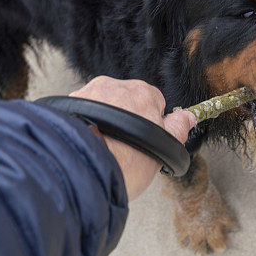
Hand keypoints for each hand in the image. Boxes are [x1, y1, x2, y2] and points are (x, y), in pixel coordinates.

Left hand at [69, 76, 195, 199]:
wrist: (86, 169)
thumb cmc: (126, 162)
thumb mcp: (165, 148)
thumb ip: (179, 127)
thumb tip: (188, 117)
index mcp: (143, 93)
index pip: (154, 100)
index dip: (151, 121)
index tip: (144, 138)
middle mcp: (115, 86)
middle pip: (126, 100)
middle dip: (126, 118)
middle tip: (124, 145)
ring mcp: (89, 93)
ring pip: (102, 104)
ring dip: (104, 120)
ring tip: (104, 145)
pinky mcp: (68, 104)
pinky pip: (81, 111)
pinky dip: (84, 122)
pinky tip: (89, 140)